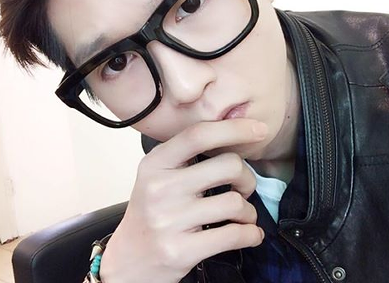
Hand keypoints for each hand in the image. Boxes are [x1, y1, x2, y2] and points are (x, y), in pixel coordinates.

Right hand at [100, 118, 266, 282]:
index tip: (259, 129)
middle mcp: (160, 187)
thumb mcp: (157, 174)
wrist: (129, 259)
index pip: (198, 135)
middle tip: (244, 187)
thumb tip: (233, 136)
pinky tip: (249, 234)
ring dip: (249, 211)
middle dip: (248, 177)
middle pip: (228, 166)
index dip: (234, 129)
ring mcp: (169, 220)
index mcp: (155, 163)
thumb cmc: (151, 210)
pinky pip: (234, 235)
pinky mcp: (180, 250)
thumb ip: (185, 155)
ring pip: (235, 202)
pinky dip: (251, 234)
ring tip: (242, 216)